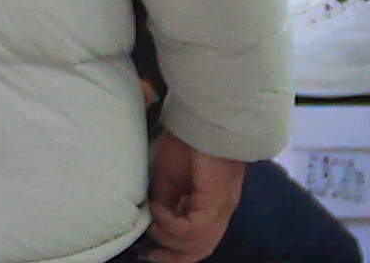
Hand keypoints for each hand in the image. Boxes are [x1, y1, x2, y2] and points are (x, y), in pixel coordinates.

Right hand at [138, 131, 248, 262]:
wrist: (205, 120)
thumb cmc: (187, 141)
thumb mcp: (168, 176)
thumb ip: (165, 199)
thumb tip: (153, 219)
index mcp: (212, 206)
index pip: (199, 241)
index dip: (175, 250)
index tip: (149, 249)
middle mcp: (220, 213)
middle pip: (201, 250)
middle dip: (173, 257)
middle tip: (148, 254)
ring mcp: (221, 208)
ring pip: (199, 244)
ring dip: (170, 239)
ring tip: (152, 222)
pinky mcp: (216, 201)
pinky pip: (194, 228)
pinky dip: (172, 225)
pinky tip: (158, 209)